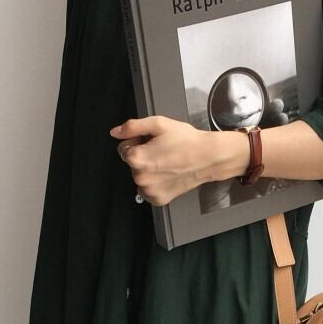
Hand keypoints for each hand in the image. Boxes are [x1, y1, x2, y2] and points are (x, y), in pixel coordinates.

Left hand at [110, 115, 246, 206]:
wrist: (208, 158)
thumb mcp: (159, 123)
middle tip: (162, 151)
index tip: (153, 141)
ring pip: (140, 177)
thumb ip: (133, 126)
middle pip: (132, 164)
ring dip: (149, 170)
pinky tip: (168, 175)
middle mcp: (140, 177)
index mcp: (136, 158)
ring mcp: (149, 191)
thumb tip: (114, 132)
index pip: (123, 148)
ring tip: (167, 163)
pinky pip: (148, 191)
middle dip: (143, 156)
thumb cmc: (186, 140)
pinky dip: (155, 184)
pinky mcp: (158, 199)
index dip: (137, 141)